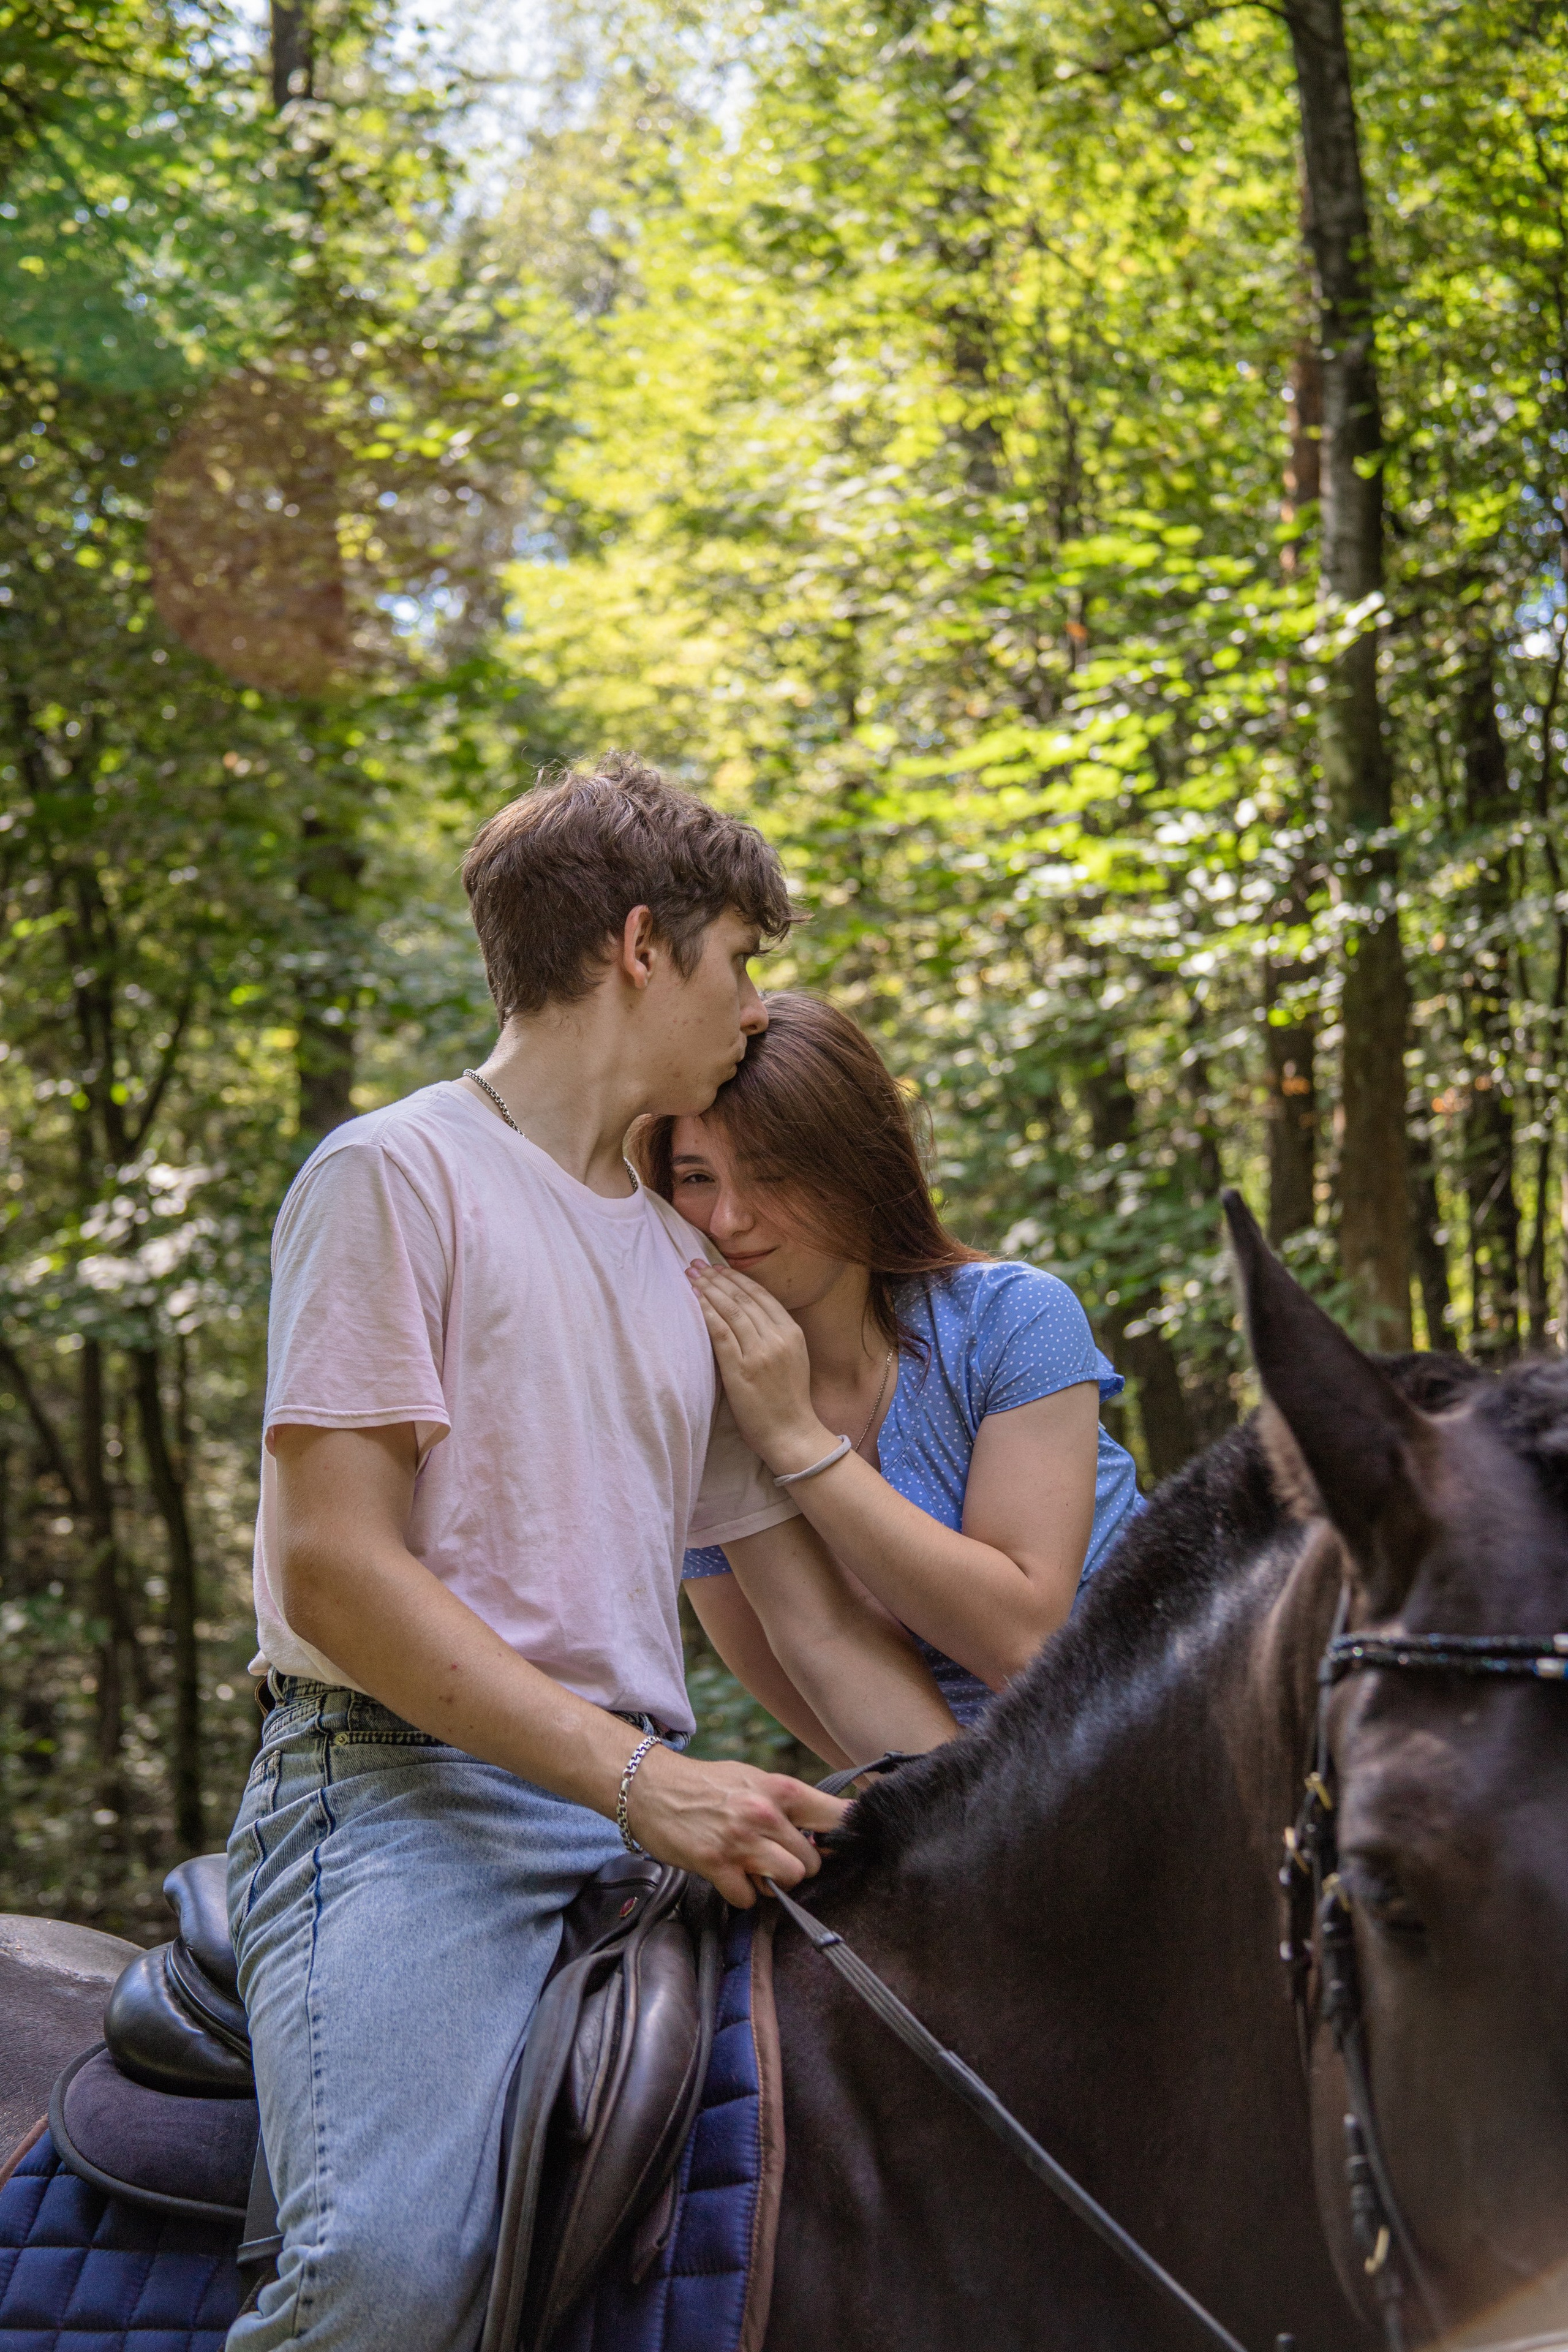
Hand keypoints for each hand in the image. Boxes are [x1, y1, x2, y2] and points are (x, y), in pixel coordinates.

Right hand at [625, 1744, 848, 1907]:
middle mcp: (764, 1814)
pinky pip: (749, 1899)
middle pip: (812, 1861)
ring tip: (753, 1867)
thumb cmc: (705, 1785)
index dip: (847, 1835)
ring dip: (773, 1882)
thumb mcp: (752, 1779)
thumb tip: (823, 1831)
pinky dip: (741, 1894)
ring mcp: (741, 1841)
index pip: (836, 1816)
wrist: (650, 1787)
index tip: (848, 1846)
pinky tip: (728, 1874)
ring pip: (788, 1881)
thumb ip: (786, 1804)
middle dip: (797, 1865)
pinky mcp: (716, 1865)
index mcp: (779, 1789)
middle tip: (773, 1856)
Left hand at [686, 1262, 829, 1470]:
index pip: (760, 1295)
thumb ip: (775, 1334)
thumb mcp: (793, 1357)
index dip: (736, 1277)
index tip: (717, 1267)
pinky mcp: (741, 1370)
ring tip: (691, 1277)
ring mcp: (760, 1353)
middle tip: (696, 1265)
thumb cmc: (788, 1400)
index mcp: (792, 1332)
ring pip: (730, 1310)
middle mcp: (777, 1337)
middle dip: (717, 1278)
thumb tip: (747, 1311)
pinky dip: (707, 1314)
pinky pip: (721, 1333)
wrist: (792, 1434)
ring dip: (708, 1290)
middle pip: (743, 1298)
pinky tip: (695, 1301)